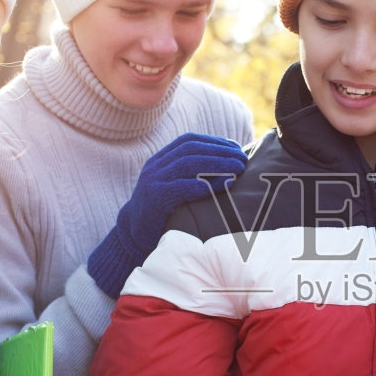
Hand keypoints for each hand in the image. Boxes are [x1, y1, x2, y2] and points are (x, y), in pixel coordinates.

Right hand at [87, 133, 246, 296]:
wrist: (133, 234)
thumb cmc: (163, 211)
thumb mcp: (173, 186)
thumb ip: (191, 174)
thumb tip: (228, 164)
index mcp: (161, 160)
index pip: (189, 141)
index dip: (214, 142)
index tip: (236, 148)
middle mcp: (156, 166)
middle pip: (191, 149)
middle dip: (220, 151)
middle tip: (242, 158)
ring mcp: (153, 181)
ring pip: (187, 163)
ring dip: (217, 164)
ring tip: (238, 168)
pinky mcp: (155, 198)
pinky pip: (181, 187)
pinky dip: (204, 183)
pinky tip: (223, 184)